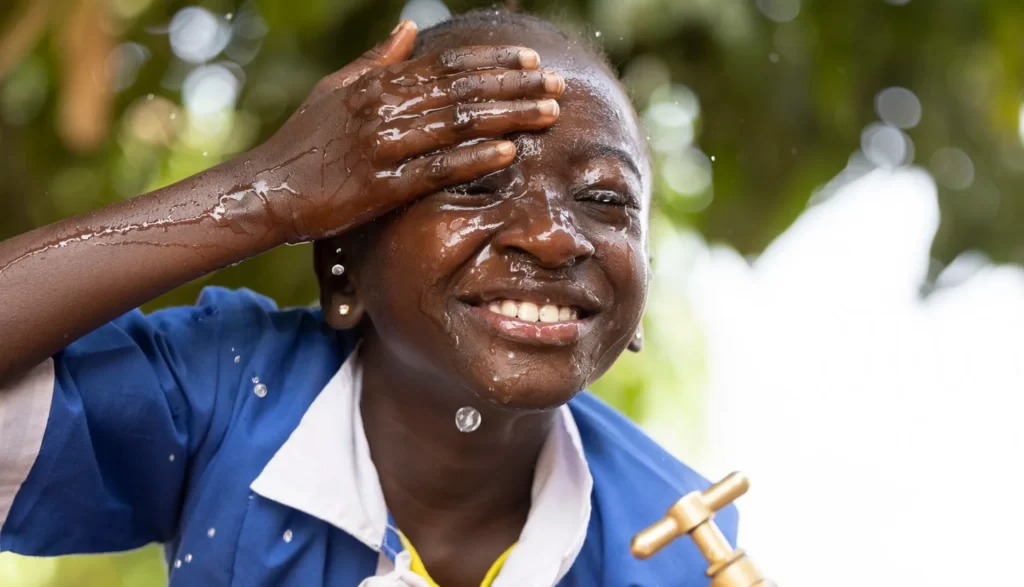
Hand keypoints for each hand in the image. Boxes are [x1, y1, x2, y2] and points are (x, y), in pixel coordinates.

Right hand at [251, 20, 564, 242]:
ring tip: (549, 113)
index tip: (531, 60)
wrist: (266, 190)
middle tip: (557, 85)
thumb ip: (377, 60)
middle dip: (515, 86)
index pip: (448, 65)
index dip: (493, 62)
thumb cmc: (303, 142)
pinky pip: (436, 169)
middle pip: (464, 90)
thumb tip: (408, 27)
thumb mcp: (335, 89)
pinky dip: (473, 159)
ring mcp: (383, 146)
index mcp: (378, 84)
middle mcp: (383, 108)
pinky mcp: (381, 186)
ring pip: (458, 125)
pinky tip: (509, 153)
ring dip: (508, 117)